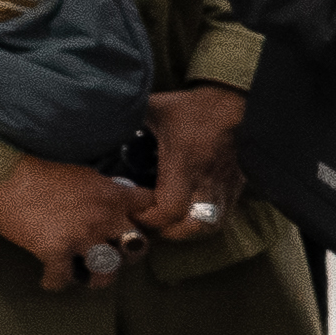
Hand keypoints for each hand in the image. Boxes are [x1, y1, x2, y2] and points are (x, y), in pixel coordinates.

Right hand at [0, 147, 155, 290]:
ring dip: (98, 276)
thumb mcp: (81, 172)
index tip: (135, 225)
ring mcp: (81, 236)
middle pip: (138, 247)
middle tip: (112, 254)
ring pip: (109, 271)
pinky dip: (56, 282)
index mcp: (112, 194)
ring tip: (86, 275)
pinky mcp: (54, 250)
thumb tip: (107, 201)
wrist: (0, 169)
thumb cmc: (35, 165)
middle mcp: (103, 217)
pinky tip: (49, 279)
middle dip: (127, 254)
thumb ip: (100, 190)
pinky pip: (64, 279)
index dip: (147, 218)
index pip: (150, 207)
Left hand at [133, 84, 247, 242]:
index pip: (168, 209)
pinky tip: (189, 213)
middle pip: (191, 227)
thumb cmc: (192, 108)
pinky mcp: (234, 188)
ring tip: (169, 222)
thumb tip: (100, 123)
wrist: (234, 103)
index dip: (148, 218)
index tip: (133, 210)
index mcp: (184, 164)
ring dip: (187, 230)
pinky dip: (203, 222)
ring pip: (209, 227)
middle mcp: (205, 181)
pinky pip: (221, 217)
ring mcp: (223, 187)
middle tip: (150, 221)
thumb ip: (128, 118)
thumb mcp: (156, 109)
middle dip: (168, 231)